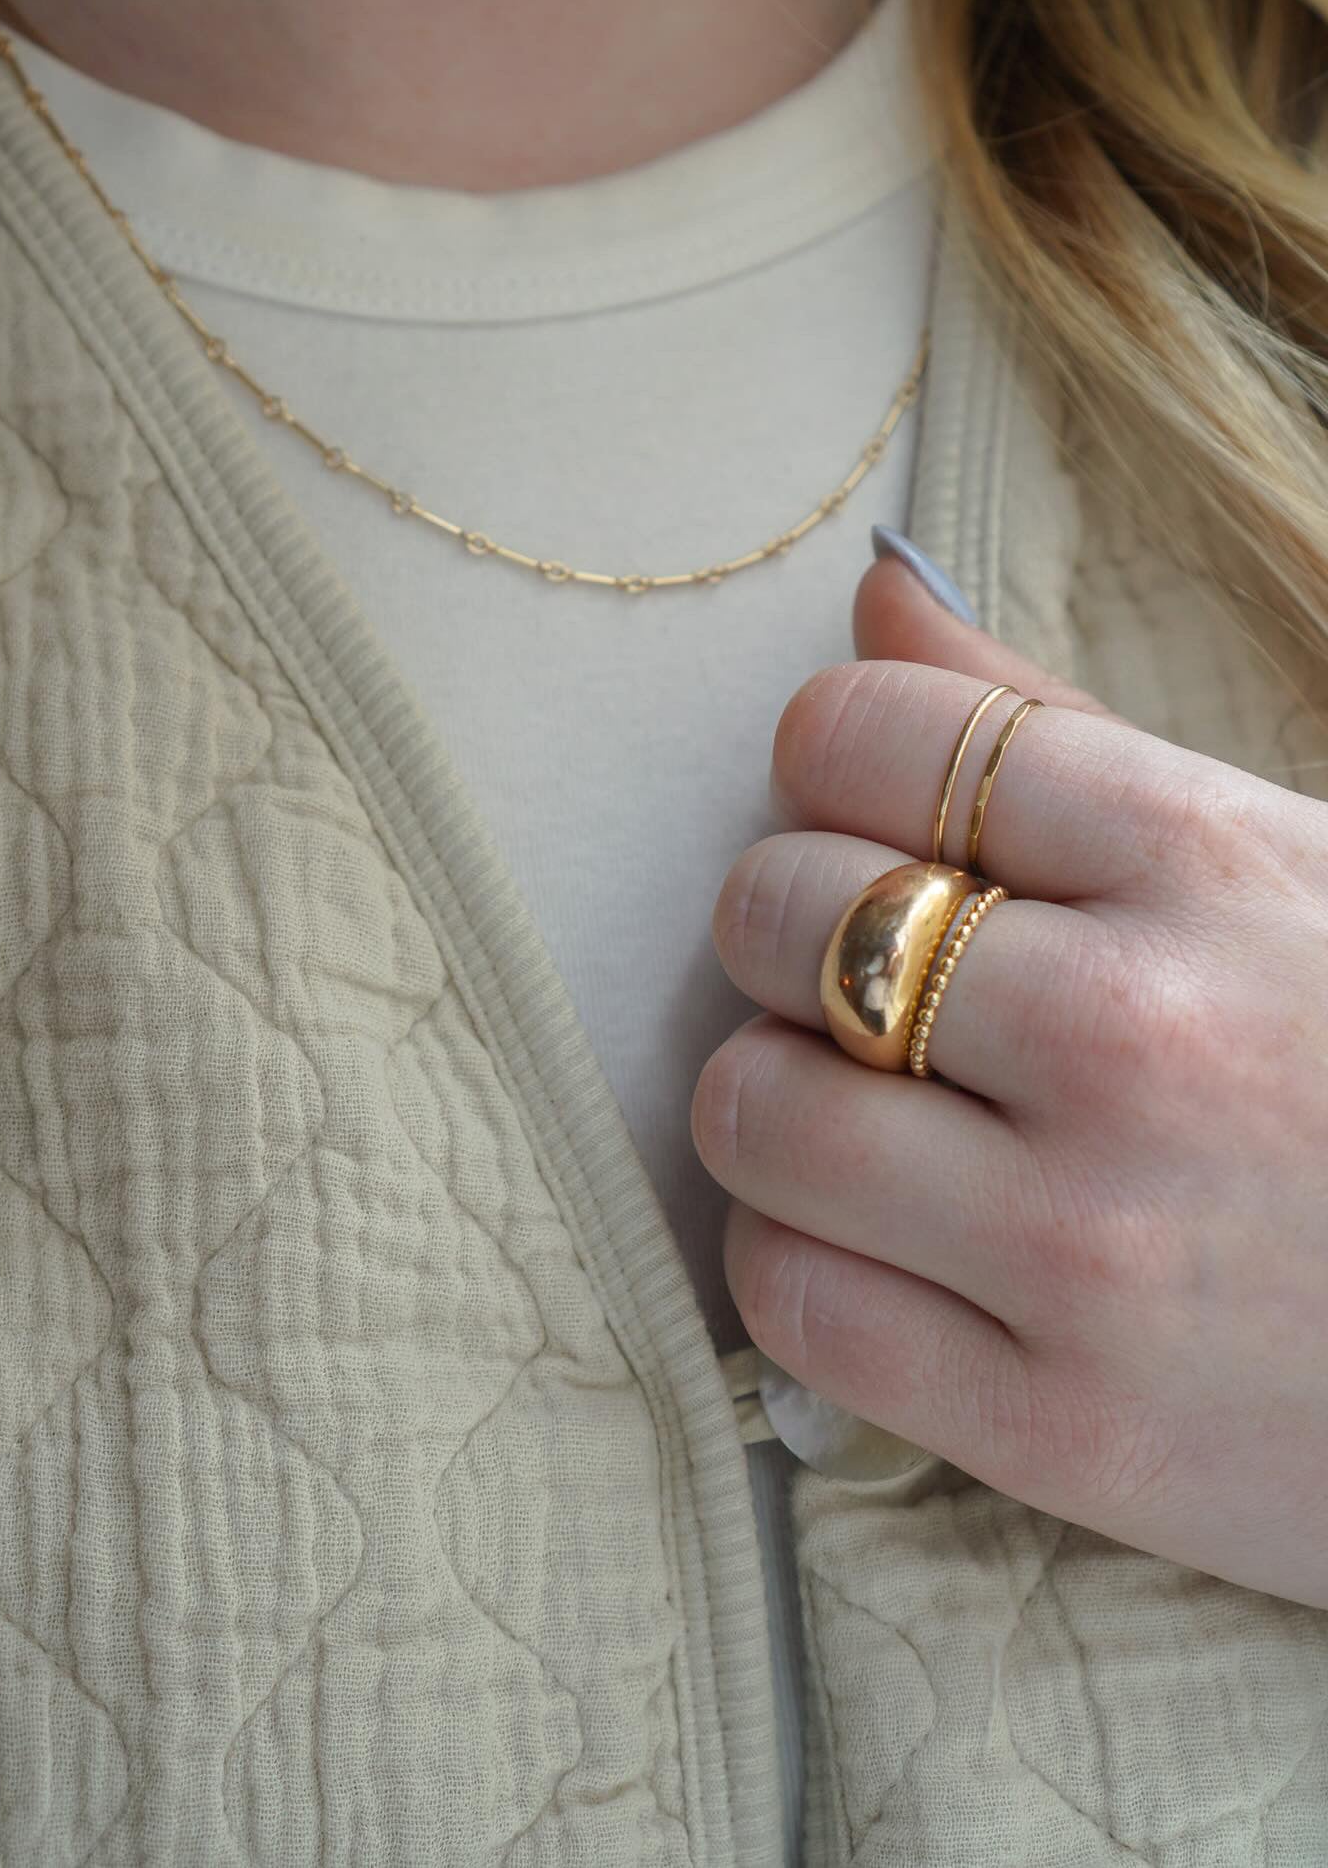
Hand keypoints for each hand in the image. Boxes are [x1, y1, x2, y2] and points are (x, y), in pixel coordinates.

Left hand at [693, 550, 1327, 1606]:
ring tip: (869, 1110)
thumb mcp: (1294, 863)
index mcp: (1205, 864)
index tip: (865, 809)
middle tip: (861, 971)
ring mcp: (1089, 1246)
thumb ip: (1065, 728)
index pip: (871, 734)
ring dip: (776, 1094)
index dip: (832, 758)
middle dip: (789, 924)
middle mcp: (1134, 1041)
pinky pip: (785, 1297)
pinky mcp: (1058, 1431)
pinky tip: (879, 1240)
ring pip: (750, 1105)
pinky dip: (793, 1253)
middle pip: (776, 909)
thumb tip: (876, 593)